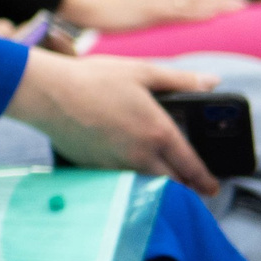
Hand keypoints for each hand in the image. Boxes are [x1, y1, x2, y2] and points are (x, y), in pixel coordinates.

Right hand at [5, 49, 219, 194]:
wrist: (47, 93)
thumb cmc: (94, 78)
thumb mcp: (141, 72)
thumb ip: (180, 80)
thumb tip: (212, 82)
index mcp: (159, 133)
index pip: (191, 167)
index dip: (206, 181)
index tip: (213, 187)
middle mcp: (141, 156)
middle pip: (172, 185)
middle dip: (185, 188)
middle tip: (190, 186)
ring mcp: (116, 166)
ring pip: (146, 187)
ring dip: (158, 186)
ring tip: (162, 181)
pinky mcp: (94, 169)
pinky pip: (120, 182)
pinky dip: (129, 182)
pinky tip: (126, 171)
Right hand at [61, 0, 242, 30]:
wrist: (86, 5)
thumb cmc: (104, 7)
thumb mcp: (130, 2)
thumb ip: (146, 4)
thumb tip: (155, 11)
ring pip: (194, 0)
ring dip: (218, 3)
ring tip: (239, 6)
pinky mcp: (151, 11)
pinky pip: (181, 12)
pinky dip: (199, 13)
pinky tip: (213, 15)